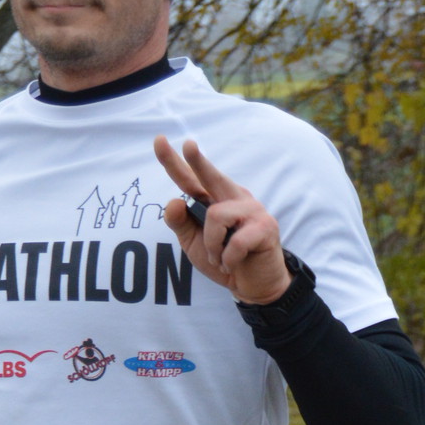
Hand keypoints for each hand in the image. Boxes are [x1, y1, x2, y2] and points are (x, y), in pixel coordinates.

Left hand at [153, 134, 291, 304]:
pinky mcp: (265, 226)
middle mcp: (232, 198)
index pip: (190, 179)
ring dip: (211, 245)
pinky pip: (234, 241)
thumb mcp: (194, 244)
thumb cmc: (223, 260)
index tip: (159, 140)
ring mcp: (251, 209)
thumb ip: (181, 224)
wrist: (254, 285)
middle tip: (188, 144)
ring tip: (219, 258)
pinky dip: (226, 258)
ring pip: (216, 216)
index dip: (174, 161)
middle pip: (210, 175)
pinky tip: (232, 264)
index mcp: (213, 200)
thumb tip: (173, 200)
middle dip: (198, 160)